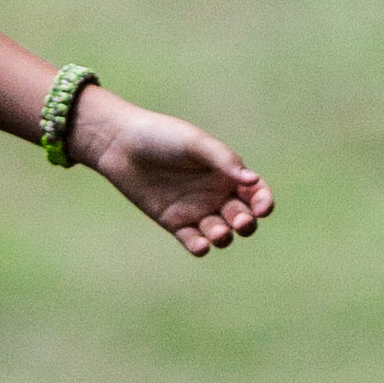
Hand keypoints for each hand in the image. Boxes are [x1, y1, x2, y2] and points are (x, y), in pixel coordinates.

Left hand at [74, 91, 270, 255]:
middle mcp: (215, 193)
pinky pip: (193, 241)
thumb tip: (252, 179)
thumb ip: (223, 159)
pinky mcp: (174, 222)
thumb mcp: (194, 143)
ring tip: (215, 233)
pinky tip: (200, 244)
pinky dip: (200, 247)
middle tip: (238, 222)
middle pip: (242, 217)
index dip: (263, 202)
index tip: (261, 208)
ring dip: (223, 237)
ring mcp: (195, 209)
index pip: (255, 192)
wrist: (120, 145)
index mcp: (225, 172)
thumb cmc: (160, 136)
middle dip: (245, 223)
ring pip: (220, 233)